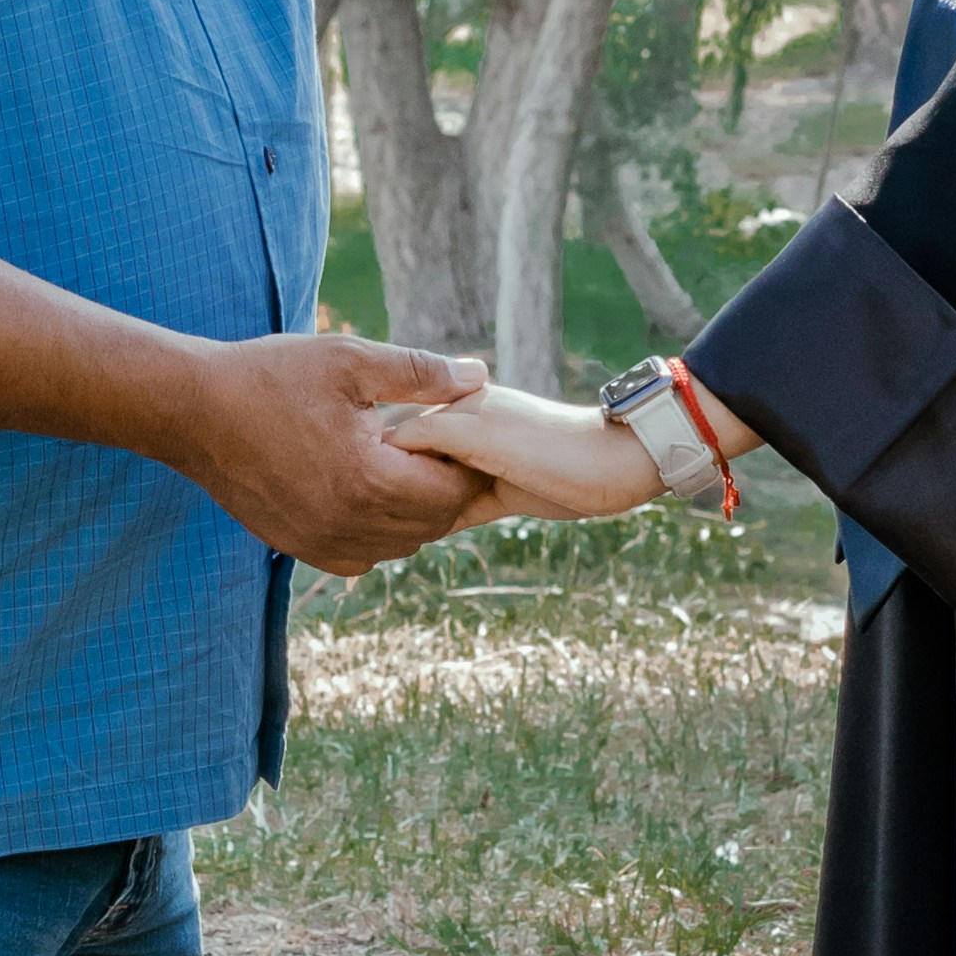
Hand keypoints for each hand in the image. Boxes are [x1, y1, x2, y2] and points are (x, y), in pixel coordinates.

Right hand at [171, 332, 499, 573]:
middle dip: (446, 487)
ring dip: (414, 511)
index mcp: (368, 480)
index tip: (458, 430)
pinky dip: (377, 532)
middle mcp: (347, 525)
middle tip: (435, 445)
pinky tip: (365, 491)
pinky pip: (361, 557)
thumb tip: (479, 376)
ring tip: (400, 464)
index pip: (453, 491)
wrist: (192, 411)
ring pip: (400, 545)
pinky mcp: (297, 548)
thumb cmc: (270, 377)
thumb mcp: (349, 360)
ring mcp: (319, 543)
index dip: (468, 461)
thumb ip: (420, 372)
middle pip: (434, 524)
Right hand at [378, 381, 661, 518]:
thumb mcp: (481, 432)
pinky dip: (429, 525)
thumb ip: (431, 432)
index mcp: (453, 413)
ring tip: (369, 537)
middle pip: (406, 467)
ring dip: (403, 512)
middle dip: (381, 491)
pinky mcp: (494, 495)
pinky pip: (451, 512)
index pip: (396, 437)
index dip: (368, 460)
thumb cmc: (552, 446)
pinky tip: (401, 543)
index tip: (338, 487)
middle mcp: (460, 436)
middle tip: (350, 523)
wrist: (617, 467)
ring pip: (425, 494)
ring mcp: (476, 467)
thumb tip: (381, 442)